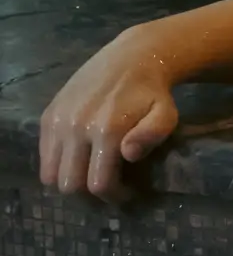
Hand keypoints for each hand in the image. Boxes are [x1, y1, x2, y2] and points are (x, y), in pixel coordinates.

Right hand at [37, 34, 180, 200]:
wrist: (132, 58)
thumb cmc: (153, 93)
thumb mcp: (166, 114)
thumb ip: (152, 136)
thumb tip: (128, 155)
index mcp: (106, 130)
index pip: (98, 184)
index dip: (113, 197)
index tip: (126, 195)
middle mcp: (75, 127)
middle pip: (70, 184)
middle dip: (89, 195)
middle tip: (108, 188)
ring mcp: (58, 121)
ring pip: (50, 174)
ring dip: (70, 181)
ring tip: (91, 175)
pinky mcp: (48, 115)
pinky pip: (43, 155)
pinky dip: (57, 164)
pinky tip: (78, 159)